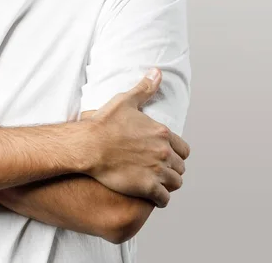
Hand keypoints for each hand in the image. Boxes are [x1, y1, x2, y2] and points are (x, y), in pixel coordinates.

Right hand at [83, 69, 189, 207]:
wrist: (88, 145)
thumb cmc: (104, 123)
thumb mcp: (125, 101)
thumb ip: (145, 88)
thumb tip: (157, 71)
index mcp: (162, 133)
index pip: (183, 149)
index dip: (175, 153)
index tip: (164, 156)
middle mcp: (163, 152)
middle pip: (180, 167)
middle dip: (172, 169)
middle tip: (158, 170)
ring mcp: (156, 170)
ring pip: (175, 183)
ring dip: (167, 184)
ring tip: (156, 183)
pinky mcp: (147, 187)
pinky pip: (163, 199)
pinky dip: (160, 199)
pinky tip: (151, 196)